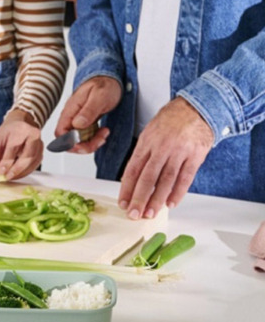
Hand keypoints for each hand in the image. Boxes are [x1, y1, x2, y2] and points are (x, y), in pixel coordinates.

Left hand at [0, 109, 42, 179]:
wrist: (21, 123)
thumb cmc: (10, 130)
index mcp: (21, 129)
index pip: (14, 147)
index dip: (7, 161)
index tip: (0, 171)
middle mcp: (33, 135)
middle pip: (27, 156)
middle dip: (16, 169)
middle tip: (7, 177)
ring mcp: (39, 143)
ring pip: (33, 162)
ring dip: (21, 172)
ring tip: (11, 177)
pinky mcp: (41, 151)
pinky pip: (35, 164)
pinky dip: (26, 171)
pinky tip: (18, 174)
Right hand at [54, 76, 121, 153]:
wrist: (110, 78)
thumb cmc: (105, 84)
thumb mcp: (99, 96)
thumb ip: (88, 110)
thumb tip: (77, 124)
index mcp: (71, 109)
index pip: (61, 133)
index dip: (70, 143)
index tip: (85, 143)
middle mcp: (72, 116)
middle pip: (68, 141)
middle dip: (84, 146)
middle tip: (100, 140)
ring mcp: (78, 120)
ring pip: (77, 141)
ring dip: (91, 143)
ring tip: (104, 134)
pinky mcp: (85, 122)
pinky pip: (85, 137)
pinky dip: (95, 139)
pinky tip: (103, 131)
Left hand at [118, 97, 213, 218]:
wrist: (197, 108)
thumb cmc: (171, 120)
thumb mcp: (151, 131)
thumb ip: (144, 153)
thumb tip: (134, 178)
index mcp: (147, 141)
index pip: (133, 168)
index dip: (127, 188)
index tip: (123, 202)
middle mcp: (161, 147)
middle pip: (147, 177)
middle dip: (139, 198)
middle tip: (134, 214)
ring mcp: (179, 151)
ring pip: (166, 180)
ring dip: (157, 199)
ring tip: (150, 213)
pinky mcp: (195, 156)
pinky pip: (185, 178)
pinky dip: (178, 193)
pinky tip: (171, 203)